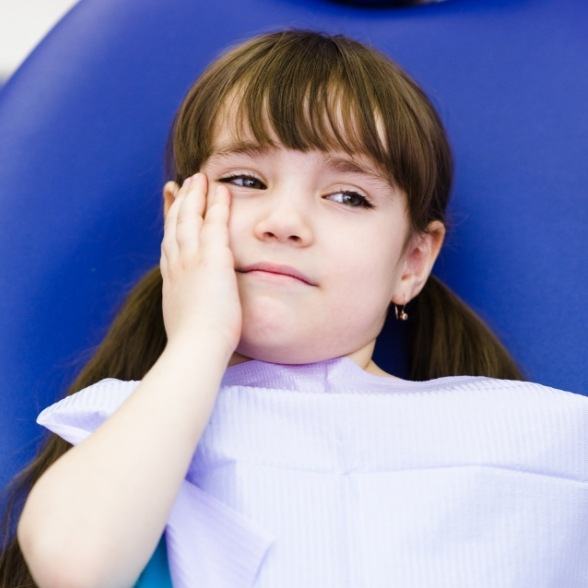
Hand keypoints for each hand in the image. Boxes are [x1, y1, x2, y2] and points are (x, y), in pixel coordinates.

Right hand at [160, 172, 241, 354]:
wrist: (195, 348)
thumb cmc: (193, 344)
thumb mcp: (182, 322)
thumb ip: (186, 310)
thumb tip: (188, 313)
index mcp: (171, 279)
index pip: (169, 243)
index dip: (169, 223)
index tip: (171, 208)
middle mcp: (177, 264)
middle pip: (175, 225)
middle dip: (179, 202)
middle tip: (182, 184)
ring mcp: (192, 259)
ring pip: (191, 218)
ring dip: (195, 195)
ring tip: (200, 177)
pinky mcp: (213, 258)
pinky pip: (215, 223)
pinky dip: (217, 204)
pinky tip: (222, 189)